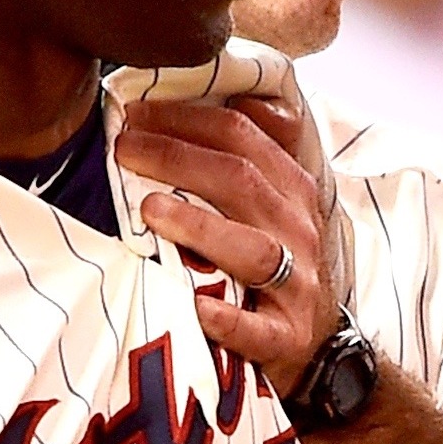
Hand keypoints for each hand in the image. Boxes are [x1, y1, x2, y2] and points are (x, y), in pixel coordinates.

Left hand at [115, 94, 344, 389]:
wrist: (317, 346)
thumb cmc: (277, 266)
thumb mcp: (275, 204)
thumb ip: (254, 153)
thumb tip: (231, 96)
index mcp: (292, 189)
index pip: (242, 136)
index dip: (186, 119)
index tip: (134, 113)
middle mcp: (299, 229)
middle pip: (242, 180)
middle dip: (177, 157)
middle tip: (124, 149)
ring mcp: (297, 285)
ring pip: (253, 248)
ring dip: (199, 226)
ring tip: (149, 211)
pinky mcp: (287, 338)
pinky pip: (257, 330)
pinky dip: (226, 320)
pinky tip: (196, 308)